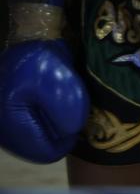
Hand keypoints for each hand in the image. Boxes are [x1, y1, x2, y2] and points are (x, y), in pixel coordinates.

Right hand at [0, 39, 87, 163]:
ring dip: (54, 125)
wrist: (27, 40)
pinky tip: (51, 102)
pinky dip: (46, 119)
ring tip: (59, 102)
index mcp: (11, 127)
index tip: (77, 118)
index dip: (68, 140)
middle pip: (42, 149)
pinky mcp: (9, 120)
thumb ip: (69, 113)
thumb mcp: (61, 83)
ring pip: (38, 140)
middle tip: (69, 108)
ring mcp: (4, 128)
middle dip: (60, 132)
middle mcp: (3, 133)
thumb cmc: (42, 61)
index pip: (47, 153)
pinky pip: (32, 130)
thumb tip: (72, 131)